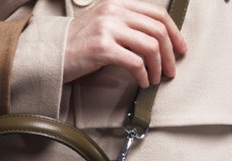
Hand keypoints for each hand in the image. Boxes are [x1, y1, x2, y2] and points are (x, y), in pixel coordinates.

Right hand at [63, 0, 187, 87]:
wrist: (50, 54)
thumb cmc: (80, 44)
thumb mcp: (105, 25)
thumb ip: (129, 26)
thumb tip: (161, 42)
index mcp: (117, 4)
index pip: (157, 13)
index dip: (175, 33)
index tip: (181, 50)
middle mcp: (113, 11)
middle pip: (158, 30)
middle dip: (170, 54)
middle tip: (171, 71)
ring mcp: (107, 28)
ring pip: (150, 46)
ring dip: (158, 67)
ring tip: (156, 78)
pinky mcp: (102, 47)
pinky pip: (135, 62)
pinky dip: (144, 75)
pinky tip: (143, 82)